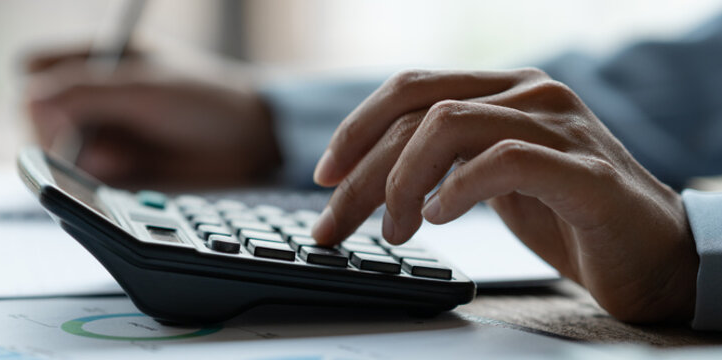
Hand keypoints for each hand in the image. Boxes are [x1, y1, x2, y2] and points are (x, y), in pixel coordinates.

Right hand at [23, 49, 279, 189]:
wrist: (252, 145)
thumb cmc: (209, 100)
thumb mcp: (146, 87)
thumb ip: (87, 91)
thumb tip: (29, 99)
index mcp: (96, 57)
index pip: (32, 68)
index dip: (37, 91)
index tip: (60, 111)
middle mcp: (91, 94)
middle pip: (32, 113)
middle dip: (53, 130)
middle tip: (81, 140)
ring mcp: (100, 132)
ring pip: (52, 150)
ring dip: (77, 157)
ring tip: (120, 156)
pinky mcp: (112, 168)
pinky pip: (78, 177)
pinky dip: (94, 177)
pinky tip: (126, 167)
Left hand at [310, 68, 697, 322]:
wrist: (655, 255)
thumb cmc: (568, 217)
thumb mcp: (491, 177)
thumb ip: (445, 157)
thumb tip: (367, 173)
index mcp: (504, 88)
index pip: (410, 87)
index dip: (356, 129)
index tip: (324, 177)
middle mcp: (531, 92)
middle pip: (415, 111)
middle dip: (360, 173)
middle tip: (334, 225)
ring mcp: (560, 126)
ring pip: (447, 125)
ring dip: (402, 183)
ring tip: (397, 230)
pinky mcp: (583, 172)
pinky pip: (502, 161)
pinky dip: (456, 189)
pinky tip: (441, 218)